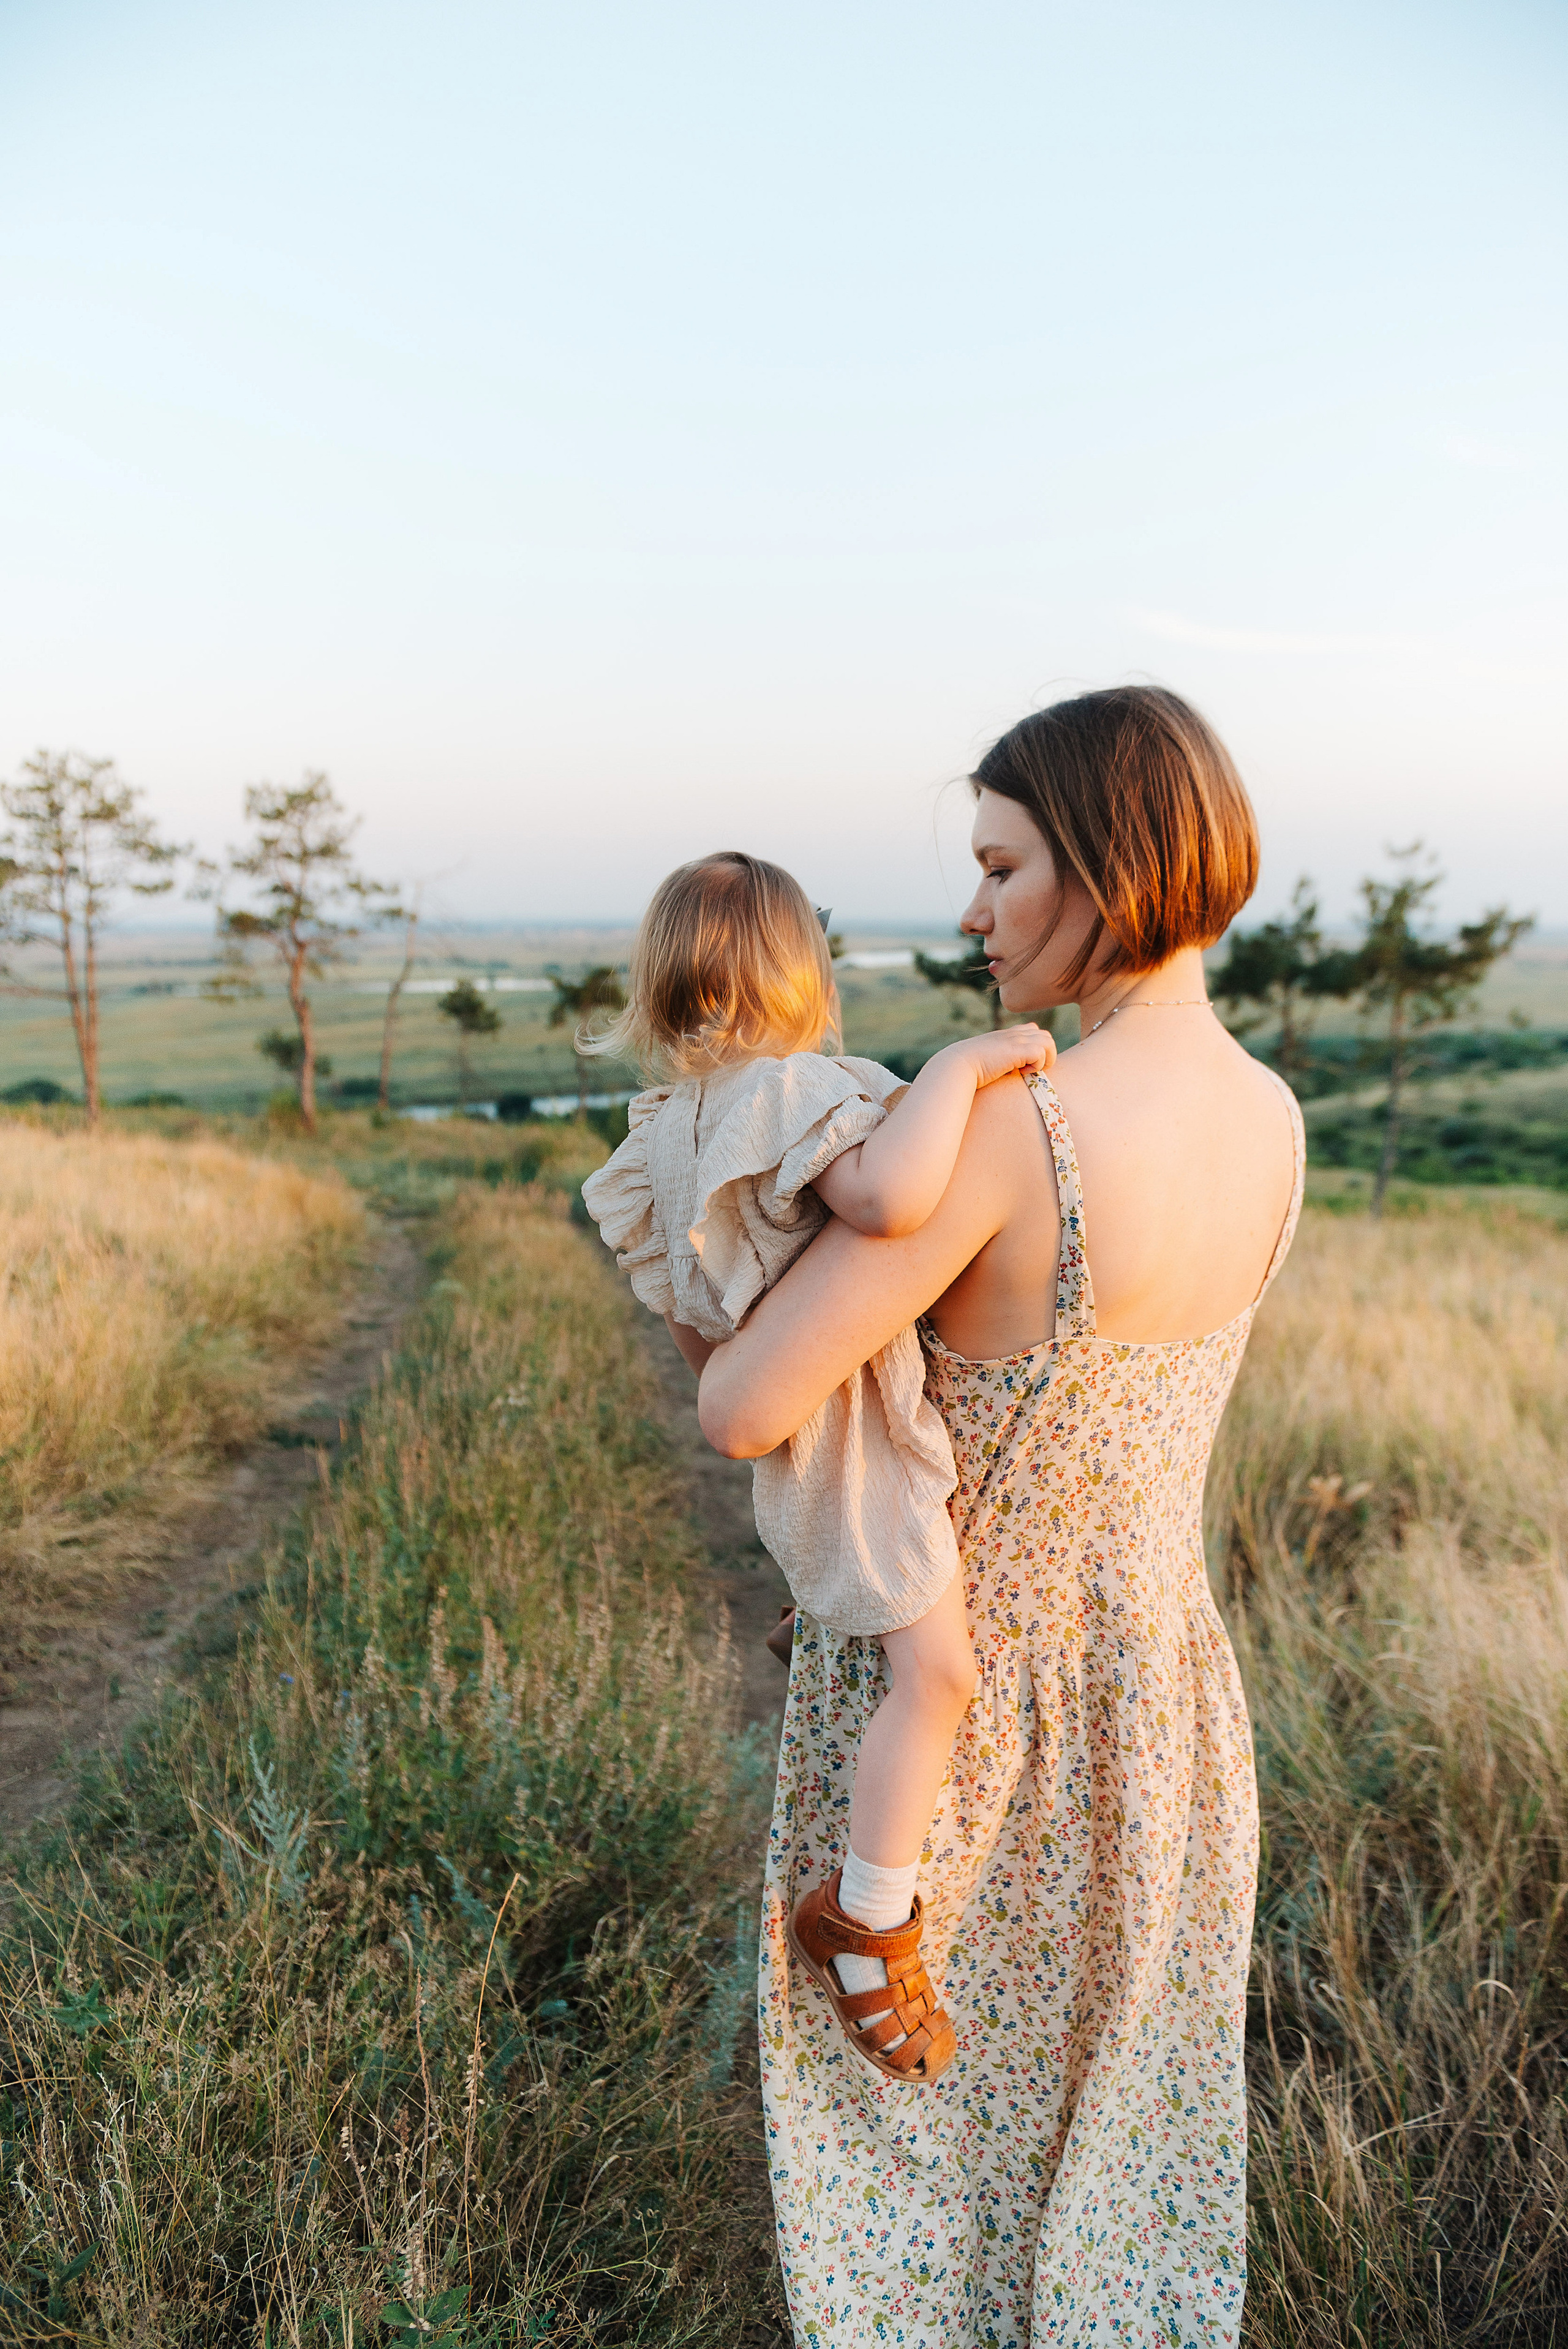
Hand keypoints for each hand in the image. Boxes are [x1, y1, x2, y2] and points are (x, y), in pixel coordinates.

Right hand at [932, 1024, 1055, 1088]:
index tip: (1025, 1064)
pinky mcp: (1017, 1050)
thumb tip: (996, 1072)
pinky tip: (1023, 1073)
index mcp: (1006, 1035)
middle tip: (1031, 1070)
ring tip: (1030, 1071)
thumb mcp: (984, 1060)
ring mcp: (1016, 1040)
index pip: (1033, 1030)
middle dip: (1045, 1055)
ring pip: (1049, 1042)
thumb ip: (995, 1060)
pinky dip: (1038, 1065)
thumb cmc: (966, 1069)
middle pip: (1046, 1035)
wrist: (957, 1066)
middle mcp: (1013, 1034)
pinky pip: (1041, 1052)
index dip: (1036, 1046)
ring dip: (1045, 1059)